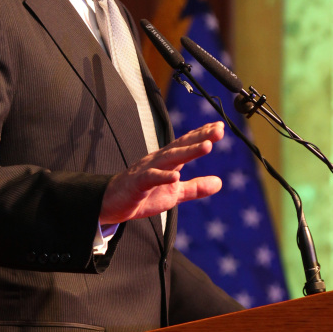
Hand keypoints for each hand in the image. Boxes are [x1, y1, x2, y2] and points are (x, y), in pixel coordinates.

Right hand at [99, 121, 224, 224]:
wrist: (111, 204)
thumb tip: (219, 183)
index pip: (186, 144)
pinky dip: (163, 177)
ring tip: (206, 146)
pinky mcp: (137, 184)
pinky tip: (176, 177)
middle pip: (181, 146)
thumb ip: (195, 187)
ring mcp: (146, 170)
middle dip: (200, 137)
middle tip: (219, 130)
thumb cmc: (142, 195)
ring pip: (169, 158)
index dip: (202, 135)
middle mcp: (158, 160)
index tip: (220, 127)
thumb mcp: (174, 194)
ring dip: (188, 152)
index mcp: (167, 161)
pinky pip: (151, 178)